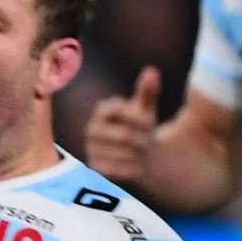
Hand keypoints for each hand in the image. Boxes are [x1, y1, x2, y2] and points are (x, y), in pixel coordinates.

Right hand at [85, 66, 161, 182]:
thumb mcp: (146, 107)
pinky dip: (132, 168)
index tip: (151, 120)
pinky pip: (118, 169)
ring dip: (139, 155)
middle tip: (150, 140)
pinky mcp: (94, 167)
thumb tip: (151, 71)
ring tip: (143, 152)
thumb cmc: (141, 126)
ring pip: (123, 153)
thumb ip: (147, 91)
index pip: (118, 109)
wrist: (136, 153)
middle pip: (124, 135)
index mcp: (102, 110)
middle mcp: (92, 129)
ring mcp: (90, 148)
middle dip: (143, 139)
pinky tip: (136, 165)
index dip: (137, 116)